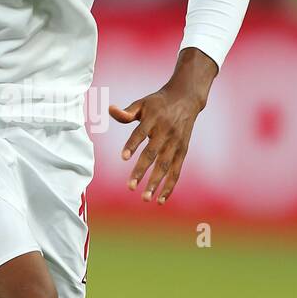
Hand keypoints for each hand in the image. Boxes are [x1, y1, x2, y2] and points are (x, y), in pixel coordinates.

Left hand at [108, 49, 217, 204]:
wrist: (186, 98)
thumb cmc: (158, 103)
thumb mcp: (142, 103)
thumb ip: (127, 112)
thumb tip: (110, 110)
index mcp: (153, 119)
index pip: (140, 133)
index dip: (132, 145)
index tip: (123, 158)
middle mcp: (166, 132)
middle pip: (153, 153)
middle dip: (141, 171)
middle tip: (130, 187)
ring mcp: (176, 143)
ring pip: (165, 165)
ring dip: (155, 182)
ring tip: (145, 198)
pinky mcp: (183, 151)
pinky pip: (176, 171)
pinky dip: (170, 185)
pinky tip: (160, 199)